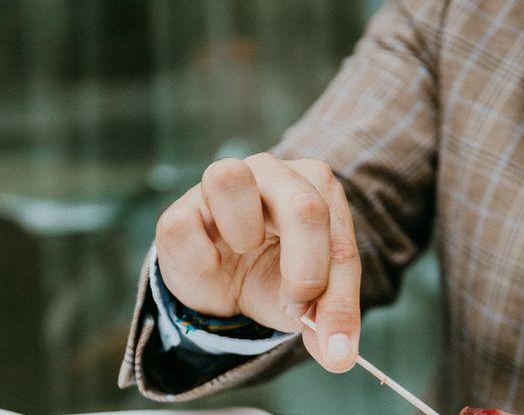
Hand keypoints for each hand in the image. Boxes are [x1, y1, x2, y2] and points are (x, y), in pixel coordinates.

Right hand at [155, 153, 360, 372]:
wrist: (226, 279)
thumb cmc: (276, 274)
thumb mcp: (310, 296)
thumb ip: (328, 314)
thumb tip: (339, 354)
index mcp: (315, 187)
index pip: (340, 238)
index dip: (339, 296)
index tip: (335, 343)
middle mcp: (273, 172)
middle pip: (304, 205)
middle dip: (307, 269)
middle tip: (297, 303)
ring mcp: (222, 183)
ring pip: (230, 178)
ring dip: (243, 232)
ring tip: (245, 251)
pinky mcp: (179, 209)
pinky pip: (184, 226)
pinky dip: (200, 260)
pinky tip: (212, 266)